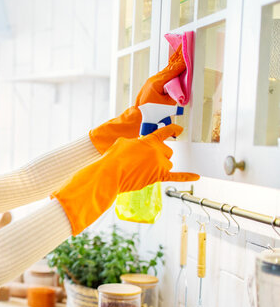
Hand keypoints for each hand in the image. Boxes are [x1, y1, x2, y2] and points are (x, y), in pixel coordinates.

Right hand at [54, 124, 198, 234]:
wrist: (110, 174)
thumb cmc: (113, 158)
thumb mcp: (122, 143)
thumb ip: (134, 143)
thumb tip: (135, 148)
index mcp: (150, 140)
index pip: (164, 132)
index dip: (172, 130)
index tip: (178, 129)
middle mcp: (158, 152)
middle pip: (167, 152)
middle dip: (158, 154)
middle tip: (144, 158)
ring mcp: (159, 165)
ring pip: (168, 164)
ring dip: (160, 164)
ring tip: (145, 167)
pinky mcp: (157, 177)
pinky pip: (176, 177)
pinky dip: (187, 176)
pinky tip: (197, 176)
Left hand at [89, 45, 185, 152]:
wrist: (138, 117)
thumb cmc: (152, 113)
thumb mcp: (168, 104)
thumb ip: (175, 92)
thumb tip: (180, 85)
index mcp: (157, 83)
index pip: (173, 71)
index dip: (182, 64)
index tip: (188, 56)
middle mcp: (153, 80)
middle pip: (169, 68)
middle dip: (177, 59)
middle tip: (184, 46)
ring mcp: (151, 82)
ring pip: (166, 71)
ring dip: (174, 64)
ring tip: (181, 54)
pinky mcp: (151, 85)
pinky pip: (163, 76)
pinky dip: (170, 71)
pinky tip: (174, 68)